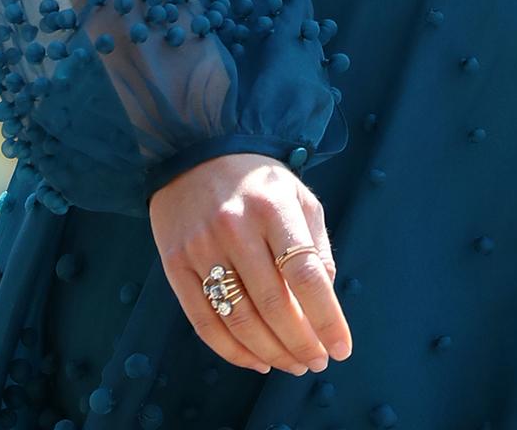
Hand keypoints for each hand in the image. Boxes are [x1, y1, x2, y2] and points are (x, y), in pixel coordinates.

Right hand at [149, 152, 352, 376]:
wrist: (195, 151)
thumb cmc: (256, 181)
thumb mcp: (297, 196)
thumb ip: (315, 245)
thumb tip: (325, 300)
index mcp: (273, 207)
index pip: (305, 276)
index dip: (327, 319)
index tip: (341, 349)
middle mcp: (236, 228)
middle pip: (274, 306)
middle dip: (301, 344)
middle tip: (316, 362)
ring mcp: (201, 248)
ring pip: (240, 321)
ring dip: (271, 353)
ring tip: (293, 364)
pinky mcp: (176, 264)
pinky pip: (205, 322)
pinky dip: (234, 351)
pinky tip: (257, 360)